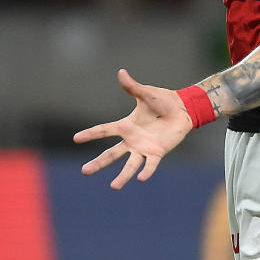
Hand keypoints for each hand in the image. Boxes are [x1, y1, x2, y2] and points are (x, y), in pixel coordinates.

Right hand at [73, 69, 192, 188]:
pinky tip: (141, 179)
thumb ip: (133, 87)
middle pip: (112, 154)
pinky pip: (151, 164)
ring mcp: (144, 148)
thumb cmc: (163, 100)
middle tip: (84, 172)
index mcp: (126, 126)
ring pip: (130, 165)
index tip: (76, 139)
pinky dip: (147, 171)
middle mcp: (132, 140)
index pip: (104, 131)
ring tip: (114, 187)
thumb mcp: (146, 94)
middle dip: (98, 163)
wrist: (183, 109)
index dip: (91, 134)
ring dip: (122, 176)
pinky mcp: (158, 152)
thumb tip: (121, 72)